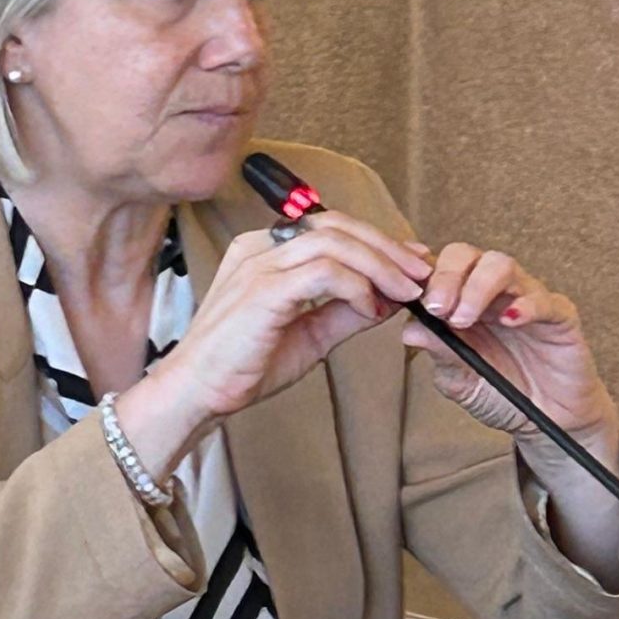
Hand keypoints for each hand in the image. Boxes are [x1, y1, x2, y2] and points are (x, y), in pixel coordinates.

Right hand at [148, 211, 429, 423]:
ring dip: (380, 266)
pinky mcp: (263, 290)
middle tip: (420, 274)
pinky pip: (325, 273)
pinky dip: (357, 287)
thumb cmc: (240, 366)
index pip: (330, 229)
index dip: (378, 242)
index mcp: (264, 252)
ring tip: (405, 291)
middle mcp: (259, 249)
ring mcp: (258, 266)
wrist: (198, 392)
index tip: (411, 263)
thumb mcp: (307, 334)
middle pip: (337, 226)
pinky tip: (370, 308)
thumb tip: (386, 299)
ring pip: (336, 244)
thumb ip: (343, 312)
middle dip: (388, 248)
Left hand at [405, 241, 618, 460]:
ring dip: (476, 288)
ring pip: (501, 265)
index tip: (405, 296)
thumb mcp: (458, 378)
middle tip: (436, 308)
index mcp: (458, 301)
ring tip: (463, 319)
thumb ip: (438, 352)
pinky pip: (544, 299)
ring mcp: (525, 299)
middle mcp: (490, 293)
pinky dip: (525, 305)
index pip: (435, 267)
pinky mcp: (559, 315)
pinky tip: (510, 320)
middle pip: (466, 255)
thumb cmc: (498, 391)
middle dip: (445, 276)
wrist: (543, 418)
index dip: (418, 274)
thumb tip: (409, 330)